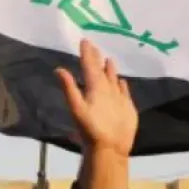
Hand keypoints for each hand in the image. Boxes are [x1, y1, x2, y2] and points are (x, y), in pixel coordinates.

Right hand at [55, 39, 138, 157]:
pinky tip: (121, 81)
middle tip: (95, 46)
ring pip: (115, 79)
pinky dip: (122, 84)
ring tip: (110, 59)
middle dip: (97, 58)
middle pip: (102, 70)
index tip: (85, 40)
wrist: (111, 147)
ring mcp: (121, 99)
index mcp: (96, 88)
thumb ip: (68, 88)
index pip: (90, 66)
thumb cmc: (90, 130)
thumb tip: (59, 69)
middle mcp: (110, 90)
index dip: (87, 53)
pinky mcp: (129, 109)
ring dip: (111, 69)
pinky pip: (125, 92)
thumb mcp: (75, 109)